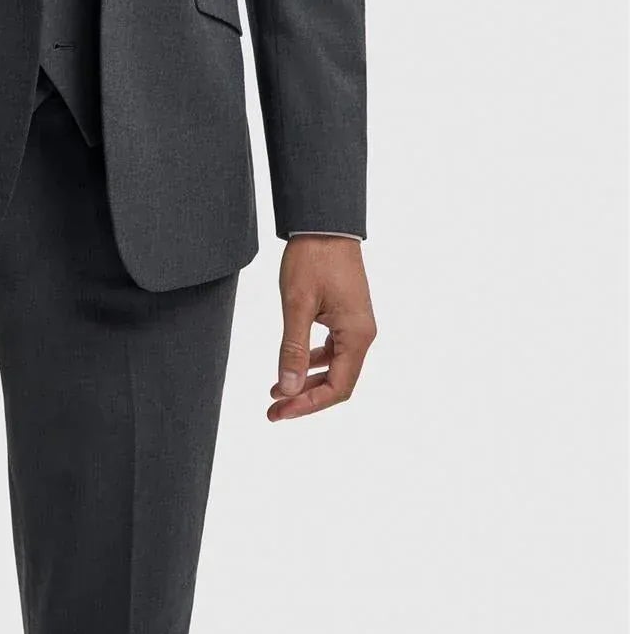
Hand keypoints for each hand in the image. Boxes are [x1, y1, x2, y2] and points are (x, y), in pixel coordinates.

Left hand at [268, 235, 376, 420]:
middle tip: (273, 410)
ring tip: (277, 392)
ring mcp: (356, 324)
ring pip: (335, 366)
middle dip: (304, 398)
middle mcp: (362, 333)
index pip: (338, 387)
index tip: (280, 412)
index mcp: (356, 334)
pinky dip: (312, 360)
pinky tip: (292, 364)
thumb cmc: (313, 257)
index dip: (308, 404)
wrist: (325, 221)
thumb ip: (292, 348)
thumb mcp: (297, 304)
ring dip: (307, 381)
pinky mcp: (346, 314)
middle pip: (338, 381)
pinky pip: (333, 348)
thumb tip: (287, 389)